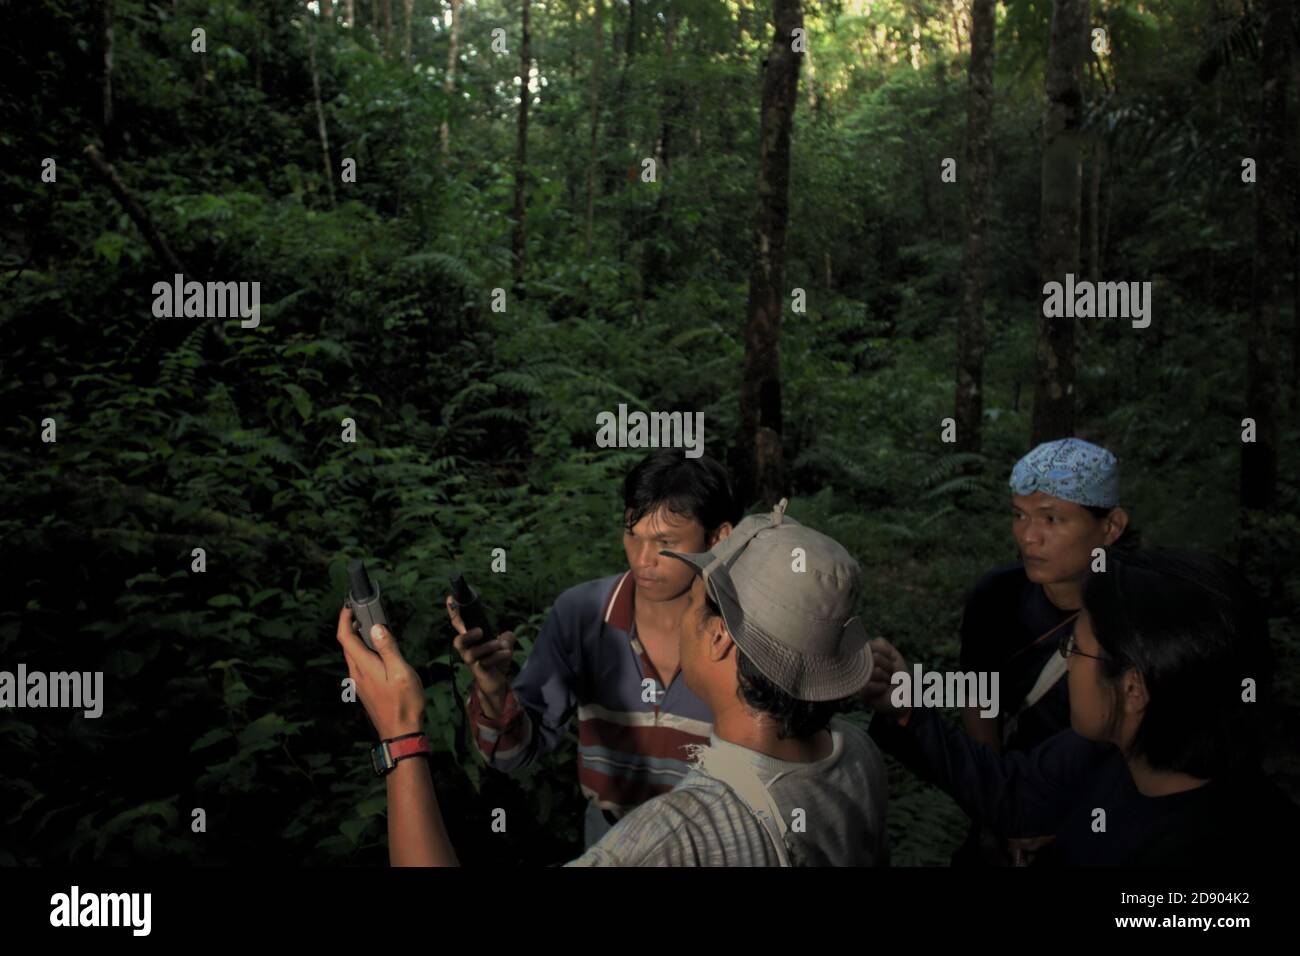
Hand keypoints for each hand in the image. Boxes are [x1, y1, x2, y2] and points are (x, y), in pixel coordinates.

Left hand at [336, 606, 426, 739]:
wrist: (401, 732)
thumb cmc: (404, 703)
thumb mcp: (401, 671)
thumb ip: (388, 648)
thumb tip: (377, 628)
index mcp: (363, 666)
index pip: (345, 637)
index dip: (344, 619)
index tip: (349, 606)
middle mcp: (357, 673)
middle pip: (347, 645)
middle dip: (352, 627)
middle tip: (365, 614)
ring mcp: (360, 683)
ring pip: (353, 655)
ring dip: (359, 640)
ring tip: (374, 630)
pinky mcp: (365, 689)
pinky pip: (360, 665)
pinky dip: (365, 652)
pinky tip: (380, 653)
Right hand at [445, 596, 516, 708]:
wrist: (498, 683)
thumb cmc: (496, 662)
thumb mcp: (503, 646)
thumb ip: (506, 638)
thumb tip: (508, 635)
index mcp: (470, 641)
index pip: (459, 625)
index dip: (453, 613)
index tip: (450, 598)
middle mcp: (467, 651)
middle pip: (458, 642)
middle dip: (467, 635)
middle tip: (480, 631)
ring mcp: (472, 662)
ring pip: (472, 653)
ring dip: (489, 646)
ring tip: (501, 645)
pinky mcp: (479, 672)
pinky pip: (485, 663)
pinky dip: (498, 656)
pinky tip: (507, 653)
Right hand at [861, 637, 910, 719]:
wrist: (905, 698)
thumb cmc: (899, 676)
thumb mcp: (894, 656)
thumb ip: (882, 645)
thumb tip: (867, 643)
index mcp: (867, 655)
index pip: (872, 645)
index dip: (886, 653)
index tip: (892, 660)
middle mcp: (861, 665)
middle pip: (874, 657)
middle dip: (888, 665)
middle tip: (890, 673)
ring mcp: (860, 678)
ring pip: (874, 671)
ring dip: (886, 677)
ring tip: (886, 682)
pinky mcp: (861, 692)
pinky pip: (869, 685)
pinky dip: (880, 687)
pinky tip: (882, 690)